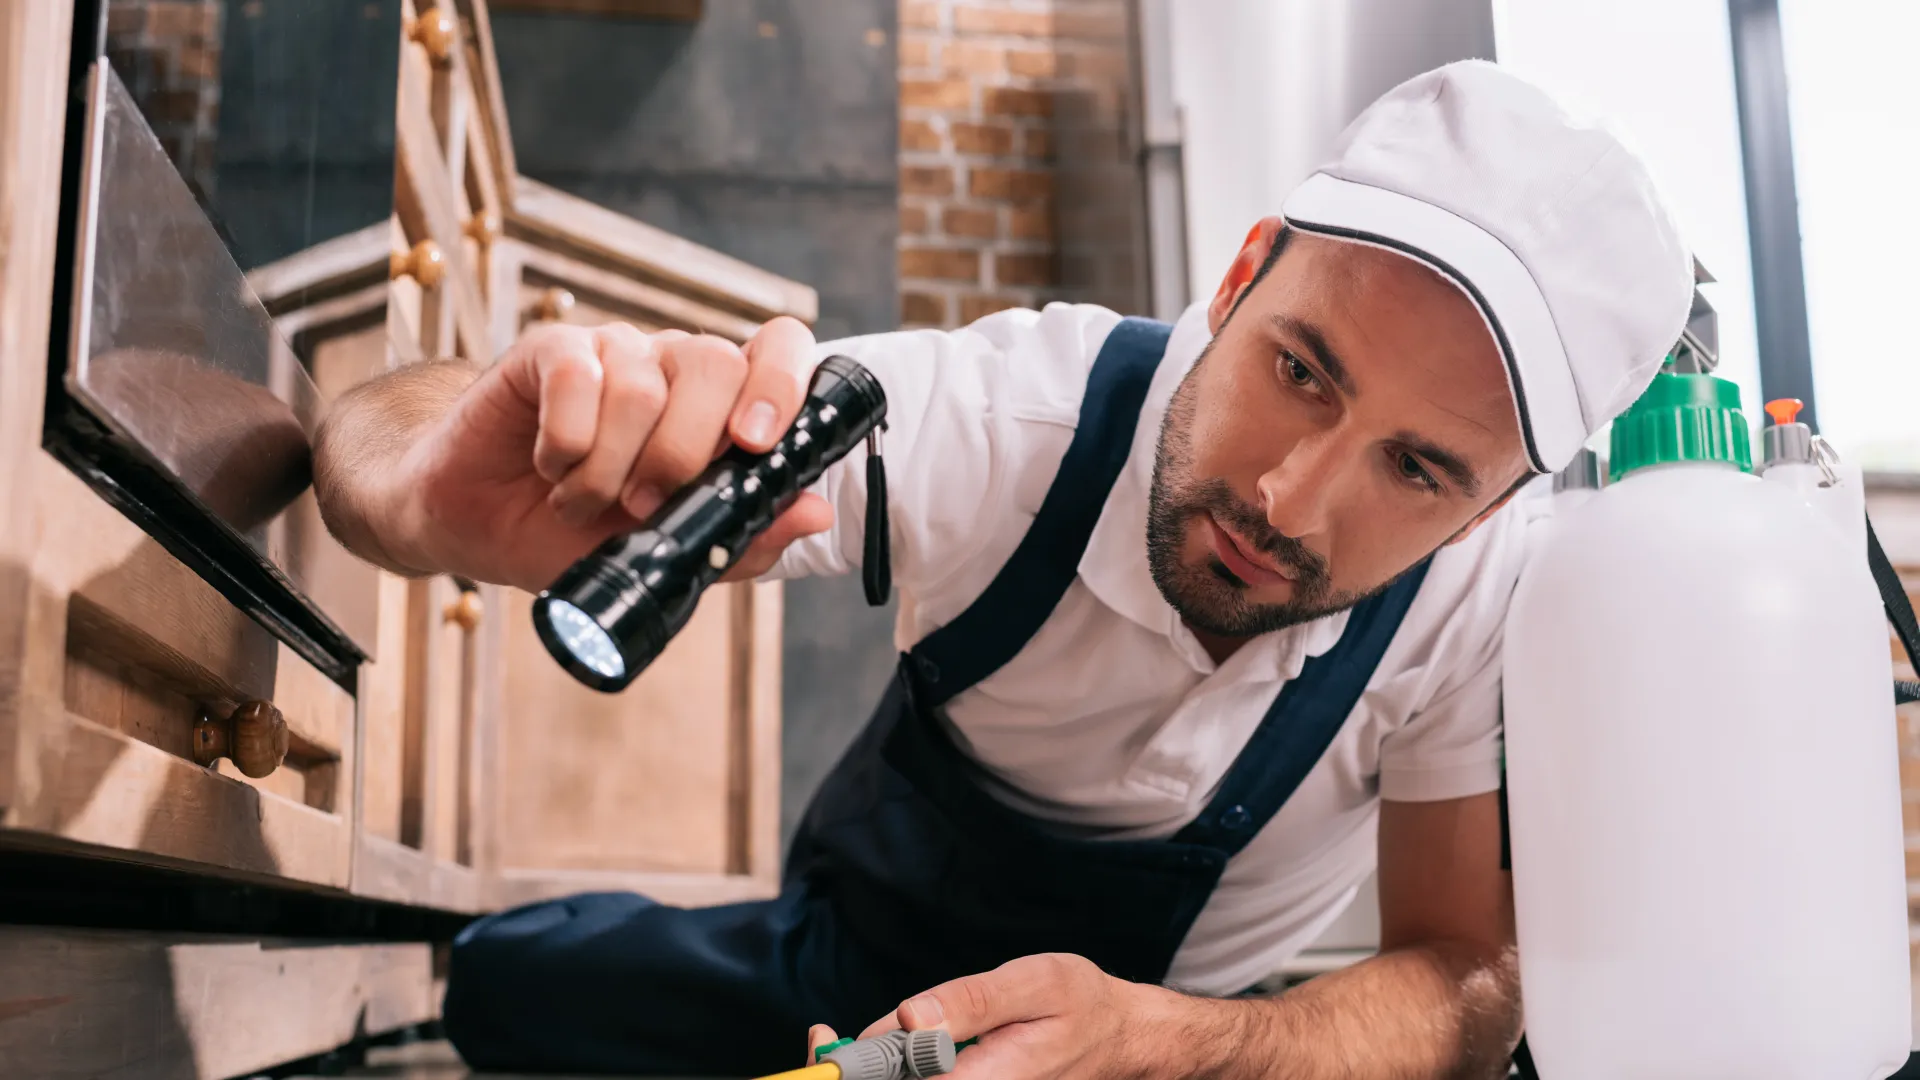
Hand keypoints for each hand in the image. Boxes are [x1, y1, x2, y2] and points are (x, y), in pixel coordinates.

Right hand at [388, 317, 833, 590]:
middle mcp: (673, 366)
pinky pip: (578, 378)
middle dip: (684, 453)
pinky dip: (565, 444)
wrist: (479, 524)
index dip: (783, 382)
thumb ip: (744, 537)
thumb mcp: (668, 554)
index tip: (758, 443)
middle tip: (643, 504)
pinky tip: (551, 467)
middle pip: (716, 366)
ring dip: (609, 468)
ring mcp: (614, 350)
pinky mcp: (553, 350)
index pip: (778, 348)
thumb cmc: (578, 533)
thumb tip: (817, 514)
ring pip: (642, 388)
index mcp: (717, 404)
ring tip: (580, 500)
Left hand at [818, 955, 1199, 1079]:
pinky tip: (879, 1046)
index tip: (825, 1042)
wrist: (1119, 1037)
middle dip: (855, 1072)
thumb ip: (972, 1001)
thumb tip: (912, 1016)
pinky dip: (890, 1067)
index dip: (860, 1071)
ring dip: (868, 1071)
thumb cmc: (1081, 1004)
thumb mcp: (1035, 982)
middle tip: (821, 1038)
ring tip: (834, 1041)